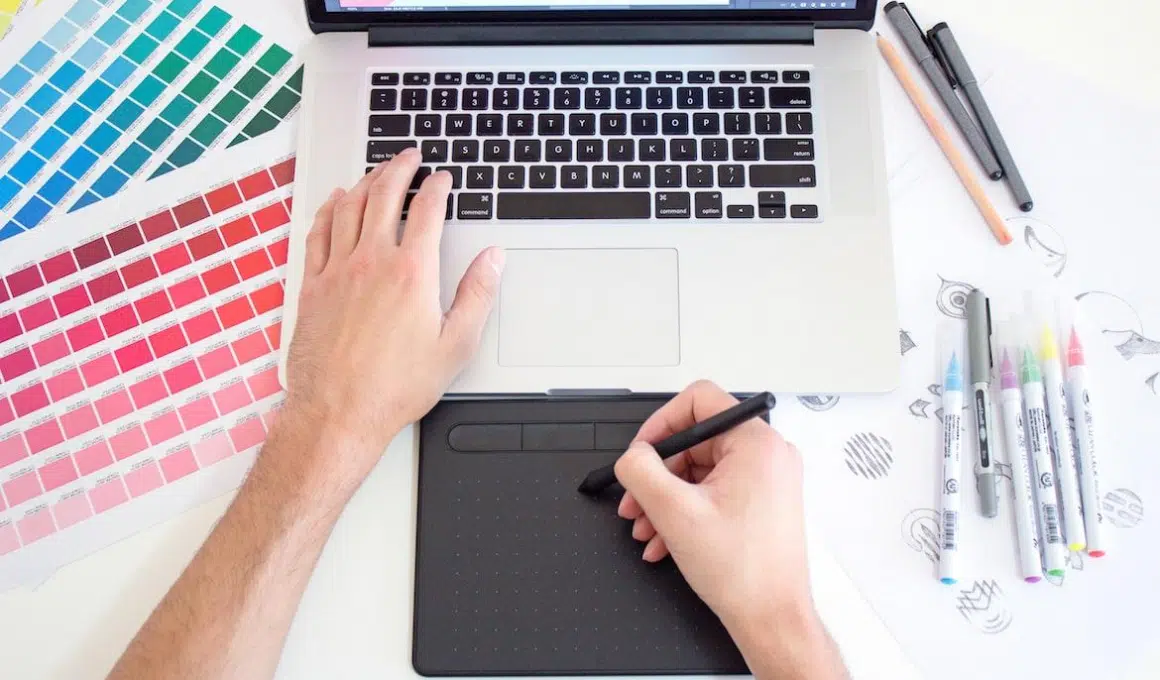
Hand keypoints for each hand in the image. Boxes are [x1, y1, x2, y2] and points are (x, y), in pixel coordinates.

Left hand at [277, 149, 504, 496]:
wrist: (338, 412)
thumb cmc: (395, 387)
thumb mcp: (455, 345)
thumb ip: (477, 295)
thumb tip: (492, 259)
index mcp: (412, 273)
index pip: (426, 211)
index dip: (437, 187)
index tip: (442, 178)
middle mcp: (372, 262)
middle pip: (384, 195)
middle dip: (399, 168)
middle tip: (410, 156)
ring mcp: (338, 271)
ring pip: (349, 207)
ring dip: (366, 181)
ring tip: (377, 171)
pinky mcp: (313, 286)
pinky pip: (318, 233)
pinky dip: (329, 209)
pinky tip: (335, 201)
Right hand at [614, 381, 838, 678]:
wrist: (772, 619)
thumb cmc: (744, 572)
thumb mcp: (674, 512)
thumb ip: (642, 471)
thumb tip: (632, 456)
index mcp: (757, 443)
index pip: (700, 400)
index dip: (661, 423)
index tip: (641, 452)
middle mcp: (768, 455)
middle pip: (695, 441)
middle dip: (658, 474)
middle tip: (635, 500)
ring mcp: (767, 479)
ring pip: (699, 471)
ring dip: (665, 497)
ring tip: (645, 526)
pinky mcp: (762, 501)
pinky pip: (713, 491)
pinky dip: (684, 510)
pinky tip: (664, 539)